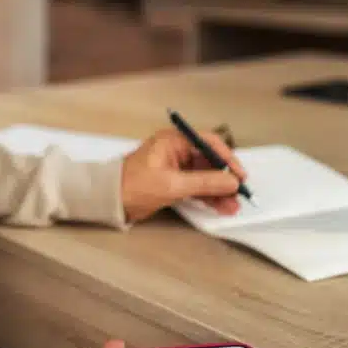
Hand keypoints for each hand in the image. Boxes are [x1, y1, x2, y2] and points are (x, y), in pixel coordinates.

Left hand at [121, 128, 246, 223]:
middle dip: (224, 178)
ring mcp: (175, 167)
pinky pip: (196, 186)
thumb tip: (231, 181)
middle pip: (209, 161)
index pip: (209, 143)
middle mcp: (176, 150)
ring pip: (204, 176)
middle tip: (238, 194)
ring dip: (218, 190)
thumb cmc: (133, 186)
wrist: (108, 201)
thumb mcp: (172, 184)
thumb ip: (204, 182)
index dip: (227, 158)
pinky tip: (220, 206)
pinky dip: (208, 196)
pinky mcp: (172, 182)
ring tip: (232, 206)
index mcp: (173, 141)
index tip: (239, 175)